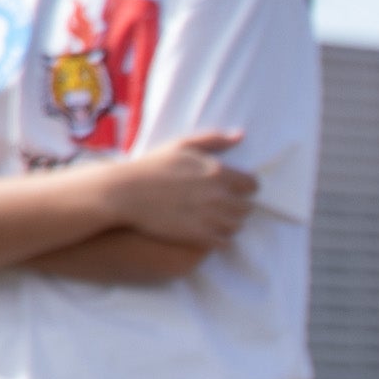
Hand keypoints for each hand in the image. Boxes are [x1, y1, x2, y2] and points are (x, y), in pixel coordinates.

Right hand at [100, 130, 258, 250]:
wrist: (125, 193)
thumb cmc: (152, 167)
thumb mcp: (181, 146)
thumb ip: (213, 140)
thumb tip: (240, 136)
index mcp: (217, 171)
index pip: (253, 185)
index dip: (245, 188)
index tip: (234, 190)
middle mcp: (219, 195)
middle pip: (247, 208)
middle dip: (237, 207)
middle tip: (221, 206)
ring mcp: (210, 217)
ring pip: (237, 226)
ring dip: (230, 223)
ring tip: (214, 219)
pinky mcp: (200, 235)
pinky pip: (225, 242)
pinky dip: (220, 239)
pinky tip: (208, 232)